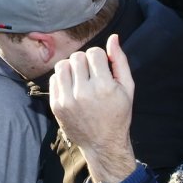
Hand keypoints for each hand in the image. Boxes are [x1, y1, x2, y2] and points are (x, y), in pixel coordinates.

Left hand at [48, 34, 136, 182]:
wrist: (103, 144)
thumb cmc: (118, 114)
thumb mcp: (127, 89)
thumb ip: (120, 61)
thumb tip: (114, 37)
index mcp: (104, 87)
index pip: (94, 52)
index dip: (99, 58)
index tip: (102, 68)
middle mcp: (83, 92)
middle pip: (78, 57)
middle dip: (86, 62)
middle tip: (92, 75)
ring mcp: (67, 99)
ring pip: (63, 65)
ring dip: (72, 68)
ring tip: (81, 79)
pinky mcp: (56, 105)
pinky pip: (54, 79)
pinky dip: (63, 79)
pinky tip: (73, 88)